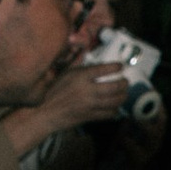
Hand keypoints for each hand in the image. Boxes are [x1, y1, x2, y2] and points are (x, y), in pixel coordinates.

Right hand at [0, 58, 131, 151]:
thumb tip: (85, 53)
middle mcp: (88, 89)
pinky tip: (115, 107)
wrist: (45, 113)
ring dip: (123, 96)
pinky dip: (115, 110)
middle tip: (125, 81)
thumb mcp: (64, 73)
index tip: (120, 66)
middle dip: (124, 83)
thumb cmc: (52, 91)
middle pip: (116, 86)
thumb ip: (77, 64)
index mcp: (81, 76)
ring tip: (123, 93)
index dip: (117, 67)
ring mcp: (91, 104)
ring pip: (116, 100)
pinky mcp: (91, 116)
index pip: (105, 69)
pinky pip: (109, 113)